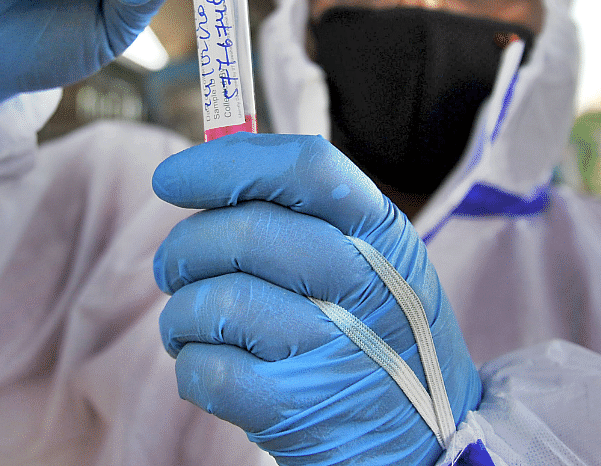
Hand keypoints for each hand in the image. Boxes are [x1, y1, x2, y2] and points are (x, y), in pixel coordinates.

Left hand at [152, 134, 482, 465]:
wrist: (428, 437)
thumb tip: (205, 166)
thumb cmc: (378, 330)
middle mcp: (366, 284)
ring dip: (180, 311)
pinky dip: (190, 363)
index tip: (171, 179)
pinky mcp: (296, 409)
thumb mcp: (376, 258)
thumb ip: (302, 209)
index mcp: (382, 233)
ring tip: (191, 324)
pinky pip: (207, 368)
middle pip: (245, 231)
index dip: (225, 163)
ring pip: (216, 300)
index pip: (305, 167)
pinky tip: (210, 364)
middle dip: (185, 247)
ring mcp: (333, 348)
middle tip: (173, 269)